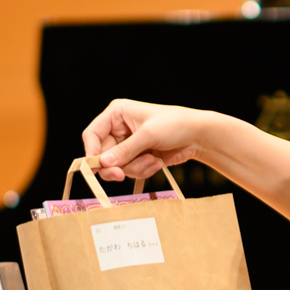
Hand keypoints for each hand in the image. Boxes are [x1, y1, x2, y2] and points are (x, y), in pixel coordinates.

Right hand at [81, 99, 207, 184]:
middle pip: (102, 155)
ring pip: (116, 166)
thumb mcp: (148, 135)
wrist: (197, 136)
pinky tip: (156, 162)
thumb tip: (102, 163)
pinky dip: (142, 170)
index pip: (92, 134)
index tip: (96, 167)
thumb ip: (125, 150)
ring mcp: (128, 144)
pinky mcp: (137, 157)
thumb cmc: (175, 125)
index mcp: (116, 114)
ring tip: (152, 160)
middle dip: (116, 165)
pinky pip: (130, 171)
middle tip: (121, 175)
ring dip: (134, 168)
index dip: (91, 151)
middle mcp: (118, 129)